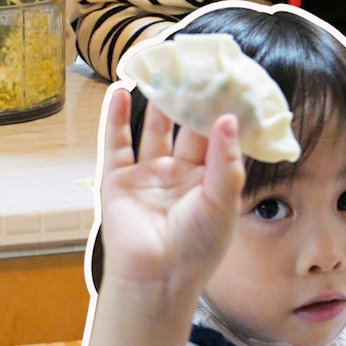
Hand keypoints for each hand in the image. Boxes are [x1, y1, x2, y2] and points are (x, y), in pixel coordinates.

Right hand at [98, 88, 245, 294]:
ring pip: (152, 130)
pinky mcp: (117, 179)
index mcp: (208, 182)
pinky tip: (120, 92)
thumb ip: (225, 161)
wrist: (156, 278)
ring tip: (161, 72)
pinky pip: (116, 142)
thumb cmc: (196, 248)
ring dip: (156, 102)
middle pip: (185, 129)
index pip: (218, 138)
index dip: (222, 111)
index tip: (229, 81)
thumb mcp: (222, 204)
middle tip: (196, 68)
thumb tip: (229, 119)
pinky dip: (116, 117)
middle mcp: (178, 174)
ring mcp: (146, 175)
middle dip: (191, 100)